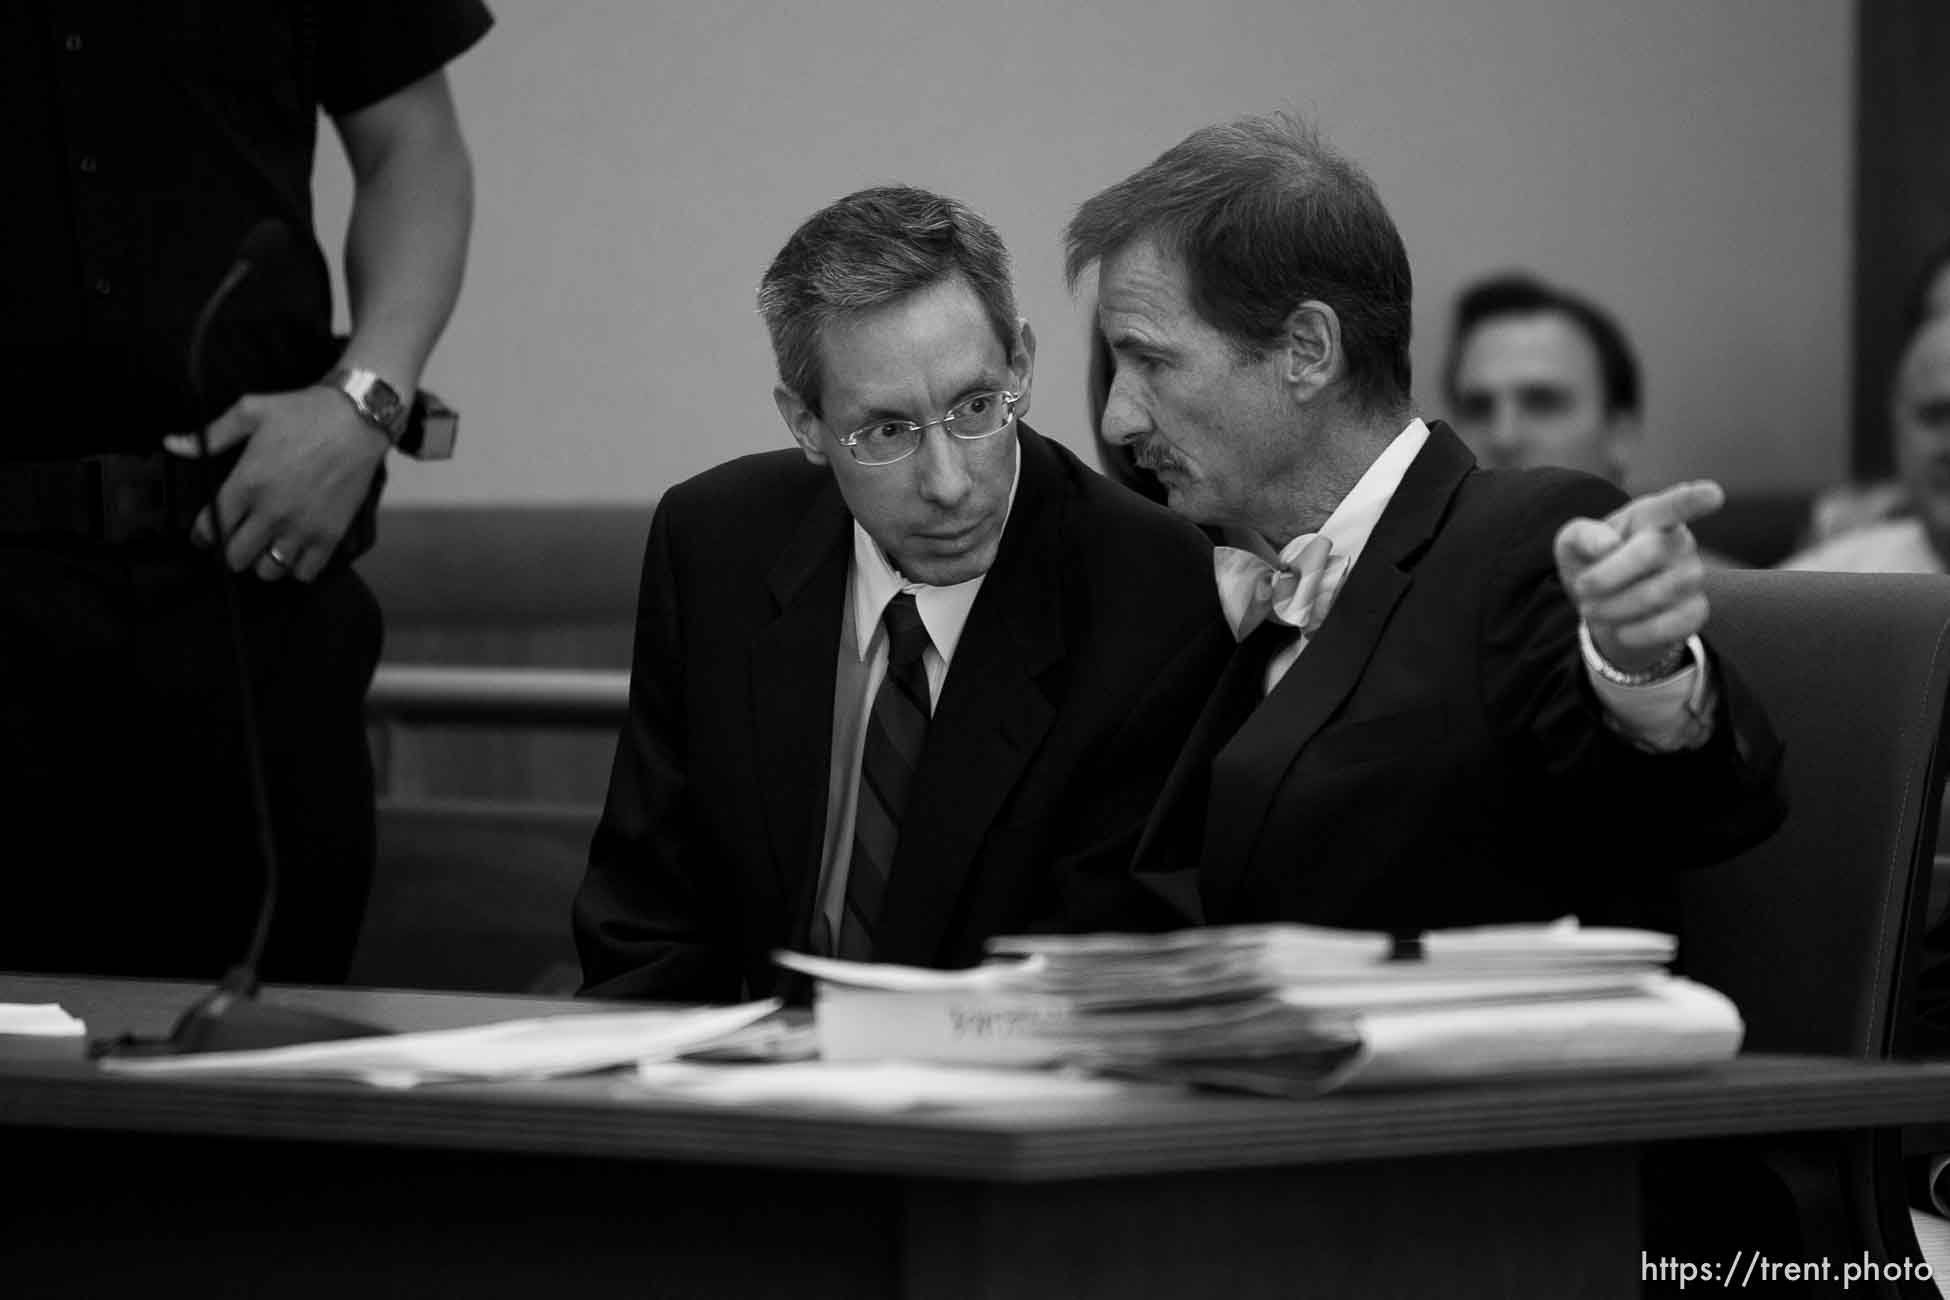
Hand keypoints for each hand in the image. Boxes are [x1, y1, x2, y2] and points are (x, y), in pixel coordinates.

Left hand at [164, 387, 388, 581]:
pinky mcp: (330, 534)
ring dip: (264, 562)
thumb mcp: (251, 411)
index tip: (207, 534)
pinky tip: (297, 552)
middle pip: (237, 556)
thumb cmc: (303, 412)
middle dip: (232, 551)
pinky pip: (306, 572)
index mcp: (246, 483)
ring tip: (268, 549)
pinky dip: (298, 568)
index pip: (211, 528)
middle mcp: (271, 511)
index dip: (203, 536)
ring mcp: (302, 526)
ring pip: (270, 570)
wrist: (358, 418)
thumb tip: (172, 444)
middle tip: (240, 540)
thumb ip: (212, 434)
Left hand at [1554, 480, 1722, 674]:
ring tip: (1593, 609)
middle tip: (1581, 588)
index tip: (1713, 494)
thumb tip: (1607, 545)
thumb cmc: (1591, 564)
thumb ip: (1582, 535)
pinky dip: (1639, 632)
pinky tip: (1622, 631)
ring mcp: (1692, 575)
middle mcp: (1679, 541)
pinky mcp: (1696, 610)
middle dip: (1605, 576)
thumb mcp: (1572, 545)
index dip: (1694, 499)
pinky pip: (1674, 624)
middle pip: (1650, 552)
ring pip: (1657, 592)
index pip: (1676, 504)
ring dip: (1614, 607)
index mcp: (1651, 516)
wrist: (1601, 609)